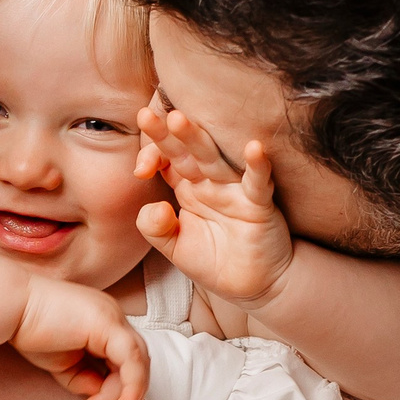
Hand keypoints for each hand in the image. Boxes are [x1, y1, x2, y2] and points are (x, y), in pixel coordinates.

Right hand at [14, 276, 149, 399]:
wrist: (12, 309)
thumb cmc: (30, 330)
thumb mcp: (64, 364)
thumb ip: (85, 379)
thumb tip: (100, 394)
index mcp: (103, 324)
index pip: (125, 360)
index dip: (120, 389)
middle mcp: (113, 317)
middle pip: (136, 361)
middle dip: (130, 394)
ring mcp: (112, 318)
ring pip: (137, 362)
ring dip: (128, 394)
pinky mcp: (108, 323)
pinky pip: (131, 358)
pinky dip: (131, 384)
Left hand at [136, 104, 293, 308]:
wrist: (253, 285)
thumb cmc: (214, 262)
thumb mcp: (174, 248)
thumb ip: (156, 229)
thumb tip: (156, 208)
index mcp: (188, 187)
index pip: (167, 161)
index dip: (152, 155)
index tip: (139, 166)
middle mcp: (210, 182)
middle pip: (186, 152)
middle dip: (167, 134)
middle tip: (147, 114)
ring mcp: (235, 190)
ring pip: (215, 160)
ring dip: (198, 140)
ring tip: (179, 119)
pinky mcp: (259, 205)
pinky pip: (257, 183)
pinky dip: (257, 166)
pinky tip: (253, 148)